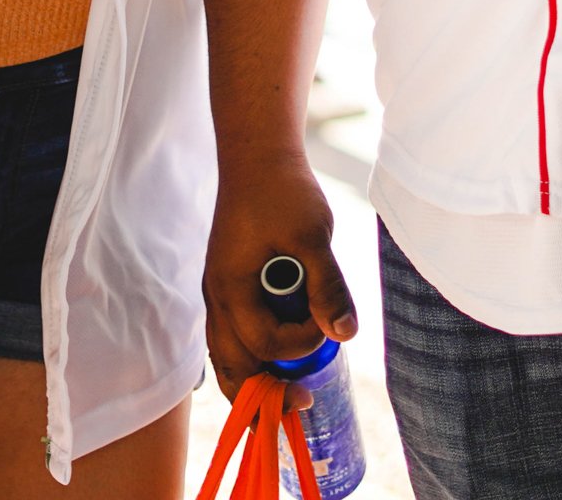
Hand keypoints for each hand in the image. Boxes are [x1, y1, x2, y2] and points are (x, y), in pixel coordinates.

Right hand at [203, 153, 353, 396]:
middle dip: (263, 395)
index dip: (300, 344)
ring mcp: (219, 292)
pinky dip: (253, 352)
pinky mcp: (228, 283)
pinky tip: (278, 353)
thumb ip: (327, 286)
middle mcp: (217, 297)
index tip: (328, 326)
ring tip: (286, 395)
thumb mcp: (313, 236)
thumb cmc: (284, 191)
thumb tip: (345, 334)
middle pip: (231, 367)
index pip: (264, 342)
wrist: (258, 155)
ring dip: (256, 377)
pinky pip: (233, 334)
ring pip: (227, 355)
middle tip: (300, 406)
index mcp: (232, 288)